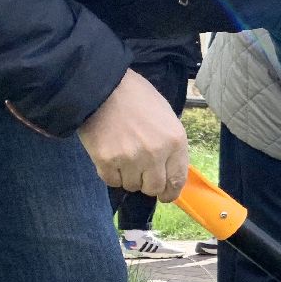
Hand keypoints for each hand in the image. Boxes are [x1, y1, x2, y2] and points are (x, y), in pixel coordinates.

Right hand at [78, 69, 189, 200]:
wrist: (102, 86)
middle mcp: (155, 153)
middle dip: (148, 184)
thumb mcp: (166, 116)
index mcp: (175, 141)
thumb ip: (171, 145)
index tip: (166, 195)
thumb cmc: (136, 97)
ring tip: (124, 157)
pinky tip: (111, 157)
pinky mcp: (106, 161)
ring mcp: (130, 158)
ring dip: (128, 177)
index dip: (171, 192)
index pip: (177, 180)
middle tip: (141, 174)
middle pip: (154, 188)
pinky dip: (111, 174)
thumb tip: (171, 170)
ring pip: (132, 186)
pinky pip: (112, 181)